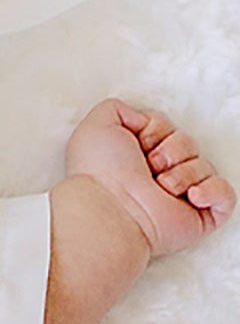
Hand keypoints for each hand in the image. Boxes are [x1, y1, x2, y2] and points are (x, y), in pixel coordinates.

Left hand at [65, 98, 234, 262]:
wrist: (113, 208)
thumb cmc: (101, 172)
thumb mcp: (97, 124)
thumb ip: (117, 108)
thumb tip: (142, 118)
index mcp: (138, 154)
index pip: (167, 127)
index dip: (156, 130)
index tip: (139, 143)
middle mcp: (158, 174)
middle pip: (188, 143)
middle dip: (171, 150)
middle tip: (149, 166)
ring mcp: (180, 195)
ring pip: (205, 166)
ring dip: (183, 173)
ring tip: (161, 186)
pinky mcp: (200, 215)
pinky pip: (226, 194)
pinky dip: (213, 191)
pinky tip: (191, 196)